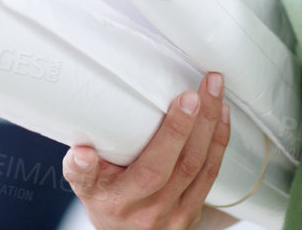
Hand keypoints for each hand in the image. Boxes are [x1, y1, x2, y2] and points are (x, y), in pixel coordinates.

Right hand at [63, 71, 235, 229]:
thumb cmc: (103, 199)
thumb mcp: (85, 187)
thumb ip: (79, 169)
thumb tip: (80, 152)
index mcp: (121, 201)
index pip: (152, 169)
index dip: (172, 134)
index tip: (185, 99)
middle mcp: (152, 211)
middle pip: (185, 164)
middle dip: (200, 121)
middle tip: (207, 85)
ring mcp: (176, 216)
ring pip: (203, 168)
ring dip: (214, 127)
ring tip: (216, 91)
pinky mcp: (193, 215)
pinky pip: (211, 177)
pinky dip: (219, 143)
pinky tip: (222, 118)